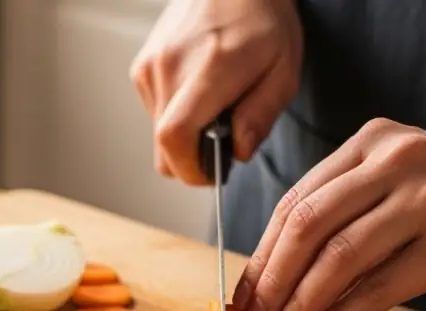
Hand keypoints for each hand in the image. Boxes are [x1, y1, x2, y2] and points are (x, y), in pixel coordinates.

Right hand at [128, 0, 302, 184]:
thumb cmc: (263, 21)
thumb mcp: (284, 71)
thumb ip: (261, 116)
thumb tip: (236, 152)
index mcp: (210, 69)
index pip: (176, 136)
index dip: (189, 168)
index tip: (210, 174)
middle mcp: (170, 67)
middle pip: (164, 145)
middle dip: (191, 157)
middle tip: (221, 140)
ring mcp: (150, 67)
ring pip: (158, 132)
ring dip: (185, 133)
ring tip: (213, 106)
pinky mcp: (141, 67)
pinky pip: (155, 111)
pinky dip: (175, 114)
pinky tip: (198, 91)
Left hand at [232, 118, 425, 310]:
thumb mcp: (402, 180)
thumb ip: (346, 210)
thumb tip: (278, 273)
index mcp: (372, 142)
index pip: (297, 200)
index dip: (263, 252)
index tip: (244, 291)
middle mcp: (395, 163)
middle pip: (307, 227)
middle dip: (272, 281)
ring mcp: (425, 202)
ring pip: (337, 260)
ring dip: (300, 305)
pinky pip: (377, 289)